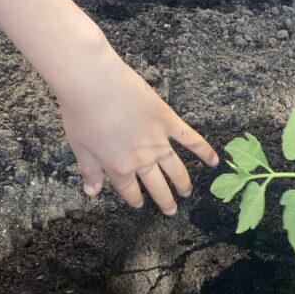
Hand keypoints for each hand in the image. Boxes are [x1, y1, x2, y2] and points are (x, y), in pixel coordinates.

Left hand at [54, 35, 217, 210]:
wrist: (94, 83)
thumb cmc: (81, 113)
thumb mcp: (80, 147)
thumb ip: (90, 171)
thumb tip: (92, 193)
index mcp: (119, 168)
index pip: (130, 190)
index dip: (134, 199)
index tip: (139, 204)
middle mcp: (142, 160)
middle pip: (156, 185)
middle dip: (163, 200)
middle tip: (171, 210)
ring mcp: (158, 141)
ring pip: (175, 168)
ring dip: (182, 183)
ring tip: (186, 192)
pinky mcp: (168, 121)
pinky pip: (190, 139)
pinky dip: (204, 150)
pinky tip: (214, 161)